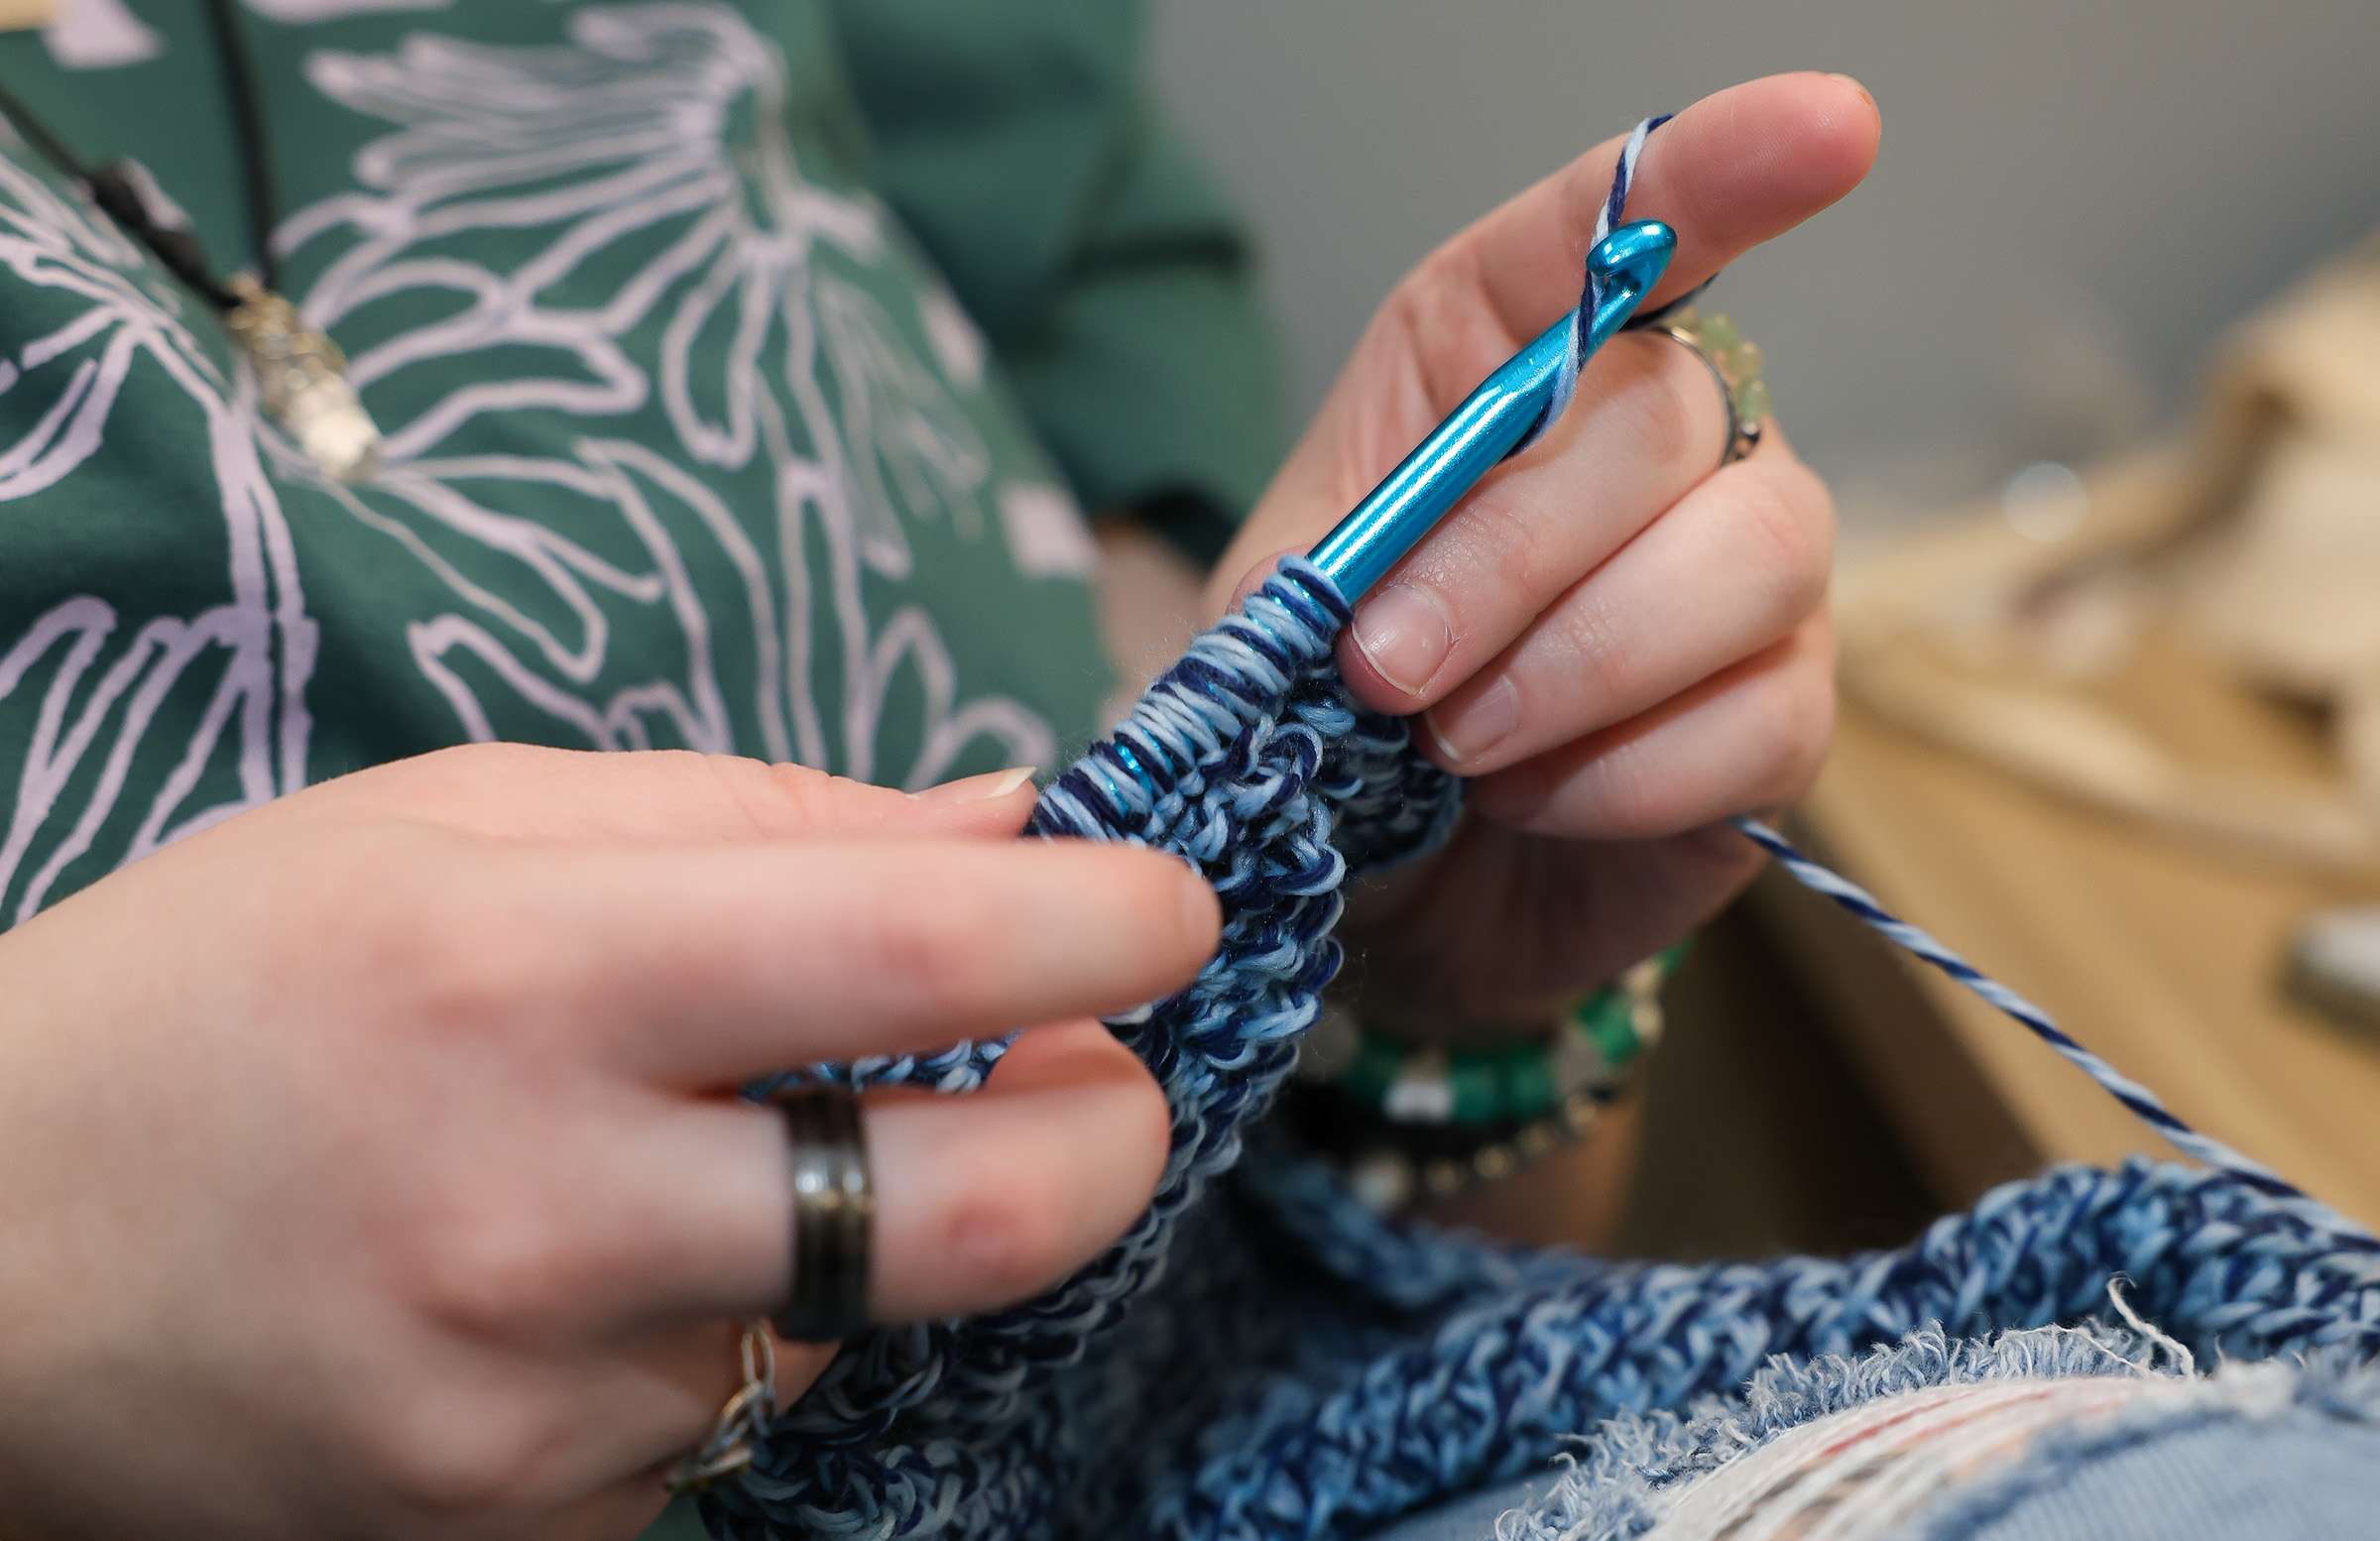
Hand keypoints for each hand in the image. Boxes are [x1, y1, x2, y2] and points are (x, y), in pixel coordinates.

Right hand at [0, 746, 1214, 1540]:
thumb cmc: (221, 991)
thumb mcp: (460, 823)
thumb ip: (764, 821)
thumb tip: (1014, 823)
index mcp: (527, 977)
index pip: (912, 956)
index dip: (1100, 926)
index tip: (1172, 904)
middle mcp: (542, 1212)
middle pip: (979, 1214)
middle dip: (1115, 1134)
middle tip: (1113, 1070)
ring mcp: (536, 1412)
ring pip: (864, 1318)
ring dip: (888, 1224)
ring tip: (740, 1144)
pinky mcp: (527, 1534)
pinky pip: (742, 1424)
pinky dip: (749, 1331)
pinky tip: (617, 1269)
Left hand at [1211, 74, 1878, 1023]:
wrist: (1367, 890)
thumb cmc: (1323, 715)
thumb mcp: (1279, 609)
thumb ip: (1350, 546)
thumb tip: (1422, 558)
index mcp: (1507, 361)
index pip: (1627, 230)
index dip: (1721, 171)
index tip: (1829, 125)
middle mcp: (1657, 440)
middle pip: (1670, 419)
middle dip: (1511, 557)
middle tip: (1388, 673)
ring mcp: (1745, 575)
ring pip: (1751, 555)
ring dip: (1577, 667)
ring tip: (1457, 747)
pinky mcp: (1784, 717)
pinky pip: (1762, 717)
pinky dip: (1620, 776)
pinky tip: (1534, 802)